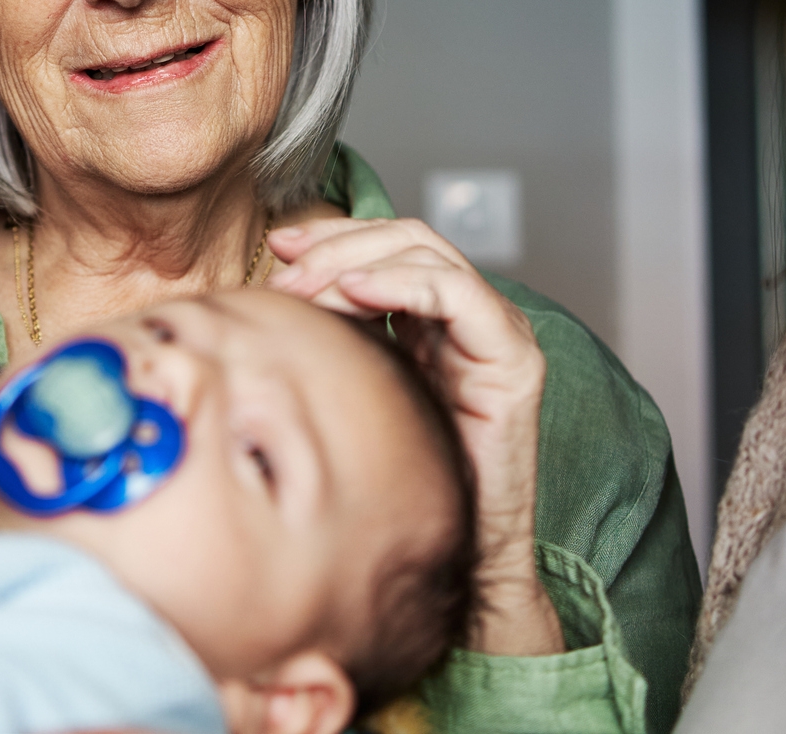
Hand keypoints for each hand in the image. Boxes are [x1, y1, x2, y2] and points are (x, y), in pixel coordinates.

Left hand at [266, 217, 564, 656]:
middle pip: (406, 238)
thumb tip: (272, 299)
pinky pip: (460, 296)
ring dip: (359, 262)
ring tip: (310, 288)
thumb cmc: (408, 479)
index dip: (333, 237)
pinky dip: (405, 283)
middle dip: (339, 246)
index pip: (387, 245)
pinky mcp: (513, 360)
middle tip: (288, 272)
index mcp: (435, 318)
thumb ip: (333, 341)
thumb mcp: (355, 391)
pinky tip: (361, 293)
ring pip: (428, 255)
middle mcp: (471, 315)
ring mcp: (496, 332)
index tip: (279, 245)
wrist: (461, 548)